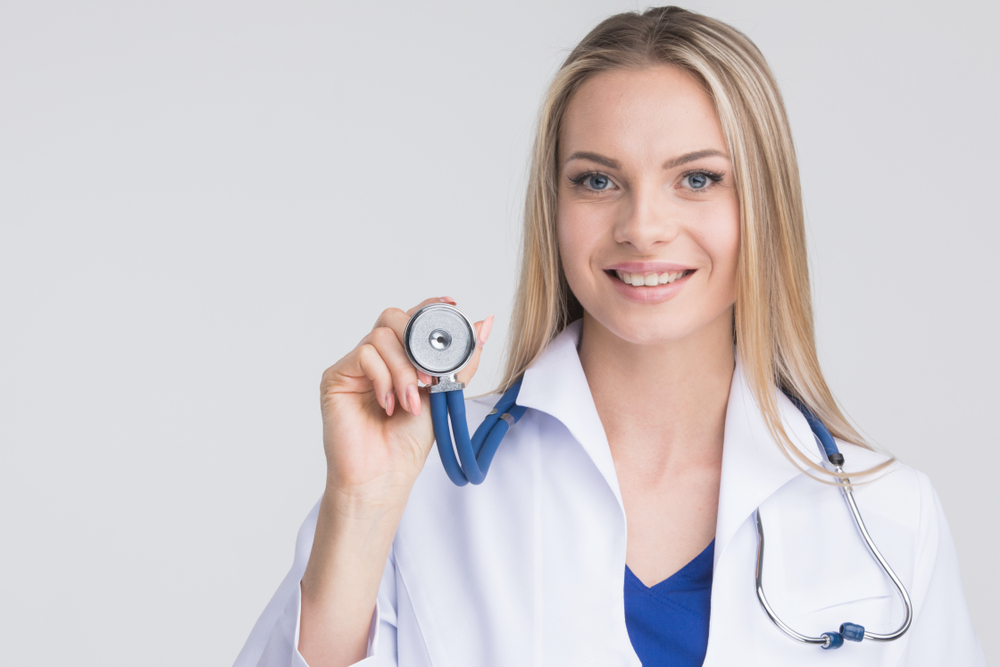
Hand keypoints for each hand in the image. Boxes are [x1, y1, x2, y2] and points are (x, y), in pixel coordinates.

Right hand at [318, 296, 493, 508]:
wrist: (384, 477)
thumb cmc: (408, 442)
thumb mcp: (445, 394)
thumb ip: (462, 360)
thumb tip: (485, 323)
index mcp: (401, 358)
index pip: (413, 319)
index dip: (430, 307)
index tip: (452, 304)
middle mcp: (377, 357)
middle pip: (394, 317)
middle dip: (417, 342)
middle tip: (429, 376)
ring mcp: (355, 366)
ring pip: (381, 336)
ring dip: (404, 370)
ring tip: (411, 402)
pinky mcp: (336, 377)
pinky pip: (363, 355)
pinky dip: (384, 379)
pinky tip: (389, 405)